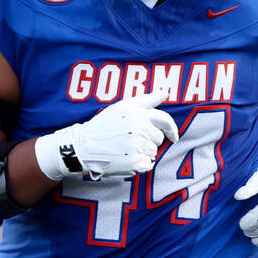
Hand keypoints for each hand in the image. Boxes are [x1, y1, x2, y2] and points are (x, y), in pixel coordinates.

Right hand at [36, 89, 177, 179]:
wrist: (83, 147)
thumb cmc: (104, 126)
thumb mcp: (122, 107)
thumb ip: (146, 99)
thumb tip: (165, 93)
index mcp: (136, 112)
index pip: (164, 120)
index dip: (171, 129)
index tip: (174, 137)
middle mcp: (138, 127)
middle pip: (158, 139)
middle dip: (148, 140)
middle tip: (128, 140)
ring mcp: (136, 146)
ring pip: (153, 152)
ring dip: (142, 153)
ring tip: (123, 149)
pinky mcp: (135, 162)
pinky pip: (148, 165)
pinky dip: (139, 165)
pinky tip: (124, 159)